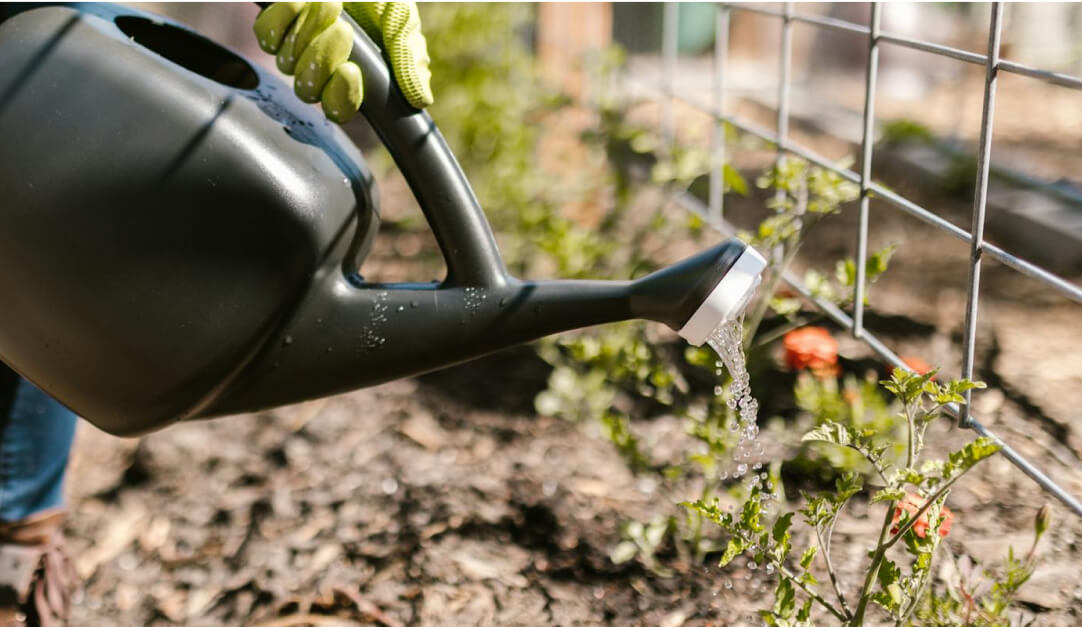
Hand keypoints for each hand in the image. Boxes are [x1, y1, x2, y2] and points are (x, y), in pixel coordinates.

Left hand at [253, 2, 432, 123]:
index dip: (341, 96)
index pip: (339, 108)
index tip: (351, 70)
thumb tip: (421, 98)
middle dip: (323, 59)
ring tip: (330, 3)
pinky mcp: (277, 26)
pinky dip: (282, 18)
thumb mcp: (401, 22)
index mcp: (353, 77)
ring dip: (307, 33)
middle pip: (308, 90)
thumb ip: (409, 58)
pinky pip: (266, 36)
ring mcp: (295, 49)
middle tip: (343, 29)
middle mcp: (322, 69)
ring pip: (287, 62)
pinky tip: (302, 2)